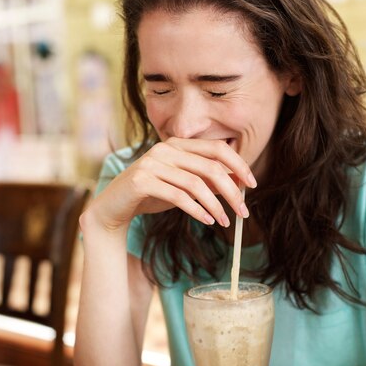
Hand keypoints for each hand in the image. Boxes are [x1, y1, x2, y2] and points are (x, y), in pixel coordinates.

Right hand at [87, 137, 255, 232]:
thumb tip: (237, 184)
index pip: (217, 148)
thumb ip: (206, 181)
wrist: (113, 207)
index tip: (252, 185)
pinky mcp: (142, 180)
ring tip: (225, 222)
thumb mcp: (182, 186)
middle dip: (232, 191)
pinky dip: (196, 210)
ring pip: (196, 184)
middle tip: (243, 212)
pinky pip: (178, 196)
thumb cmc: (150, 194)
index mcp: (178, 144)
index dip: (238, 165)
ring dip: (216, 206)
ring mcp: (152, 163)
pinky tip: (207, 221)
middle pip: (211, 167)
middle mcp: (165, 149)